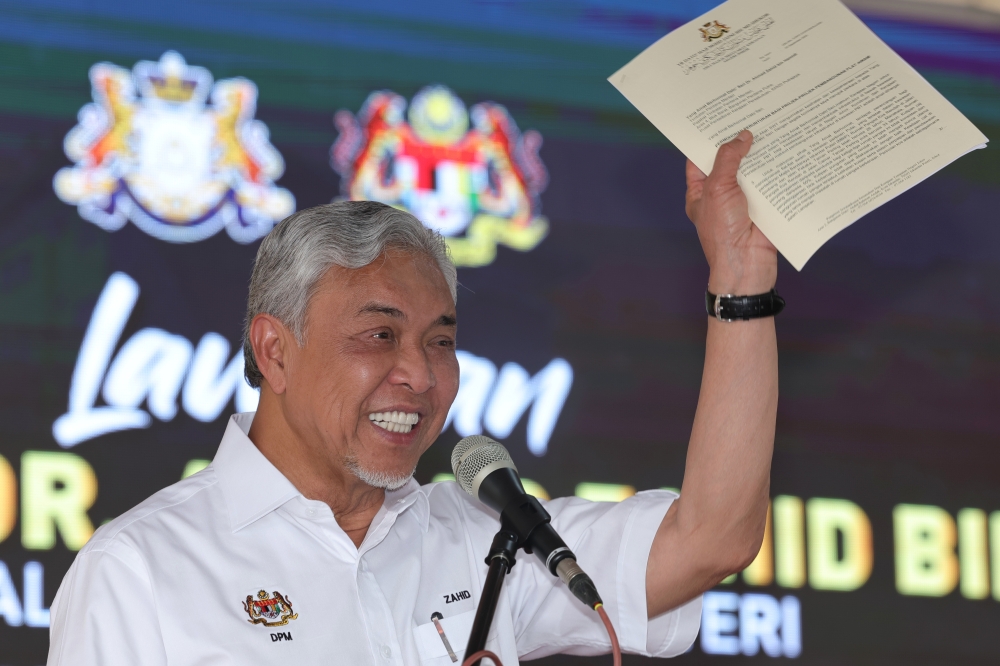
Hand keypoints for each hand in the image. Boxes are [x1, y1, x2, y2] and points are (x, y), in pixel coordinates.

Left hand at [685, 130, 777, 294]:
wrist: (747, 265)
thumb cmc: (723, 233)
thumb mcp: (718, 189)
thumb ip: (728, 160)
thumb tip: (742, 136)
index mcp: (700, 191)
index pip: (699, 159)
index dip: (707, 139)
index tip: (719, 116)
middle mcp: (721, 194)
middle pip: (730, 161)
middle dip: (739, 141)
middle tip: (751, 113)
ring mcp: (743, 200)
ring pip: (753, 170)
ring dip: (762, 153)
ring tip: (773, 123)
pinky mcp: (765, 205)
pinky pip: (772, 183)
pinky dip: (779, 168)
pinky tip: (788, 148)